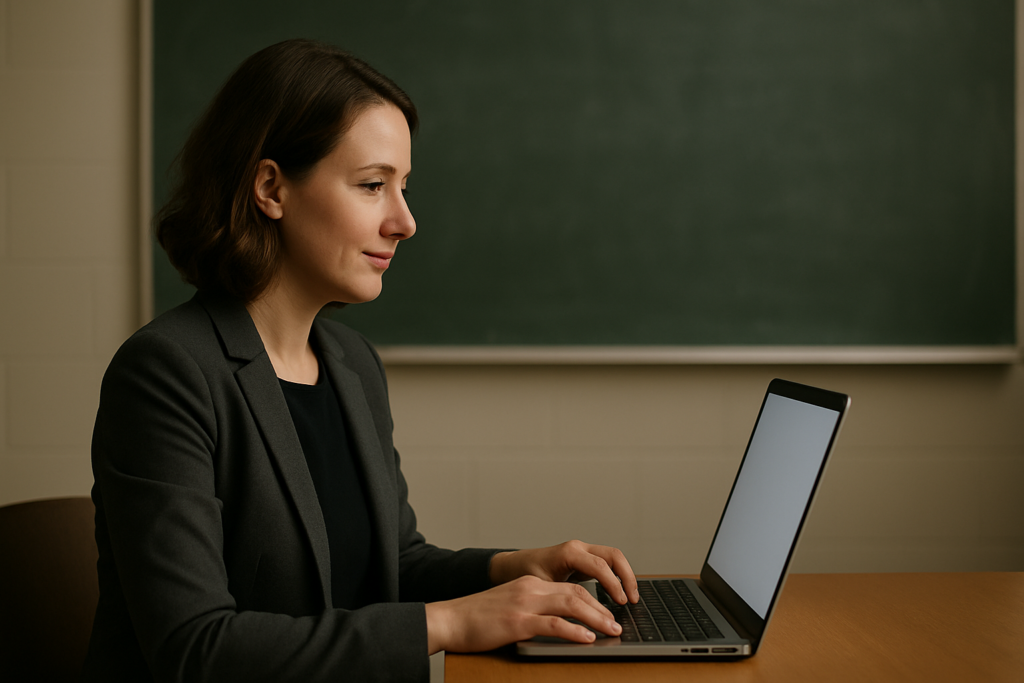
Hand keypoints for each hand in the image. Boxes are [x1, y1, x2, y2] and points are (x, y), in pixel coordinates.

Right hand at [424, 575, 620, 653]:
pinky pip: (553, 624)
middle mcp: (530, 589)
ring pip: (571, 604)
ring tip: (611, 630)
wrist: (448, 619)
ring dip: (596, 618)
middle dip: (601, 608)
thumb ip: (532, 610)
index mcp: (529, 584)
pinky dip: (574, 630)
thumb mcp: (509, 606)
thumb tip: (559, 624)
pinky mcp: (517, 621)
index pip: (570, 588)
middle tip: (616, 624)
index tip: (607, 614)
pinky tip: (587, 637)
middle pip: (576, 593)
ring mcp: (524, 604)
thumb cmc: (476, 618)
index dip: (593, 601)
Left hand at [489, 540, 639, 604]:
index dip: (614, 584)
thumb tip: (581, 613)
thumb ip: (561, 596)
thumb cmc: (523, 575)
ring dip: (625, 576)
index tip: (622, 602)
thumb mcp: (541, 586)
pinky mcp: (582, 559)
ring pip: (613, 558)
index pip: (601, 565)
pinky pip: (606, 564)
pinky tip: (618, 595)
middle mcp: (578, 548)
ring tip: (630, 598)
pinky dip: (616, 577)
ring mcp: (581, 551)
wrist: (511, 567)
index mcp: (569, 552)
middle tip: (633, 600)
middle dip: (627, 577)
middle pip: (614, 555)